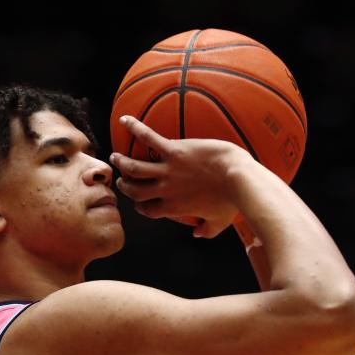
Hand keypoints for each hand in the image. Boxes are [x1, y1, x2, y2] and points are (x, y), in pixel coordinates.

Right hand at [110, 116, 251, 237]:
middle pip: (135, 191)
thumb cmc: (232, 202)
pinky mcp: (174, 150)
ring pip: (134, 167)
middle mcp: (165, 191)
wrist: (239, 179)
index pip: (148, 210)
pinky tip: (125, 120)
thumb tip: (197, 234)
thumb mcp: (219, 223)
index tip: (139, 203)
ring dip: (122, 162)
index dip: (141, 207)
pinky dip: (135, 128)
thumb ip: (206, 231)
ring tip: (115, 157)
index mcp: (174, 208)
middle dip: (126, 186)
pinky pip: (149, 138)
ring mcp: (168, 170)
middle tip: (121, 180)